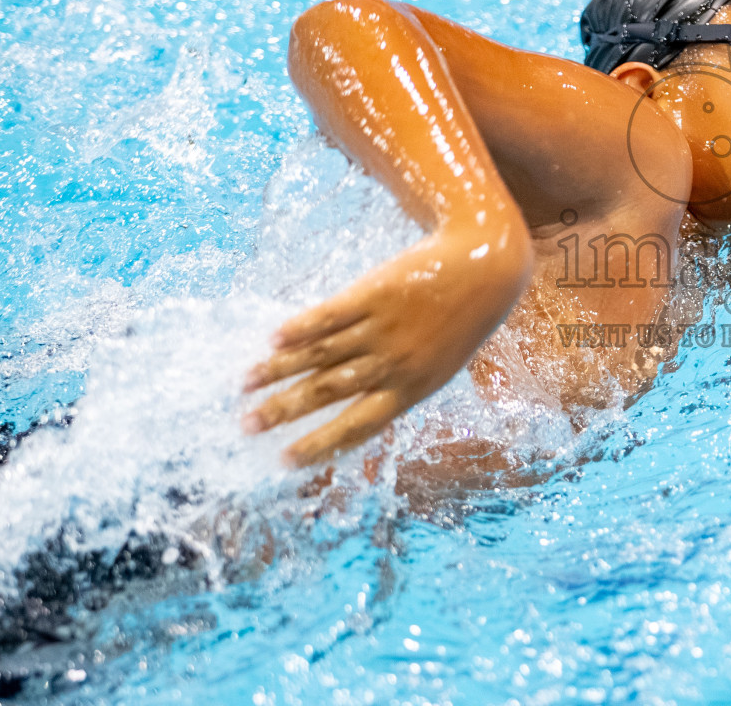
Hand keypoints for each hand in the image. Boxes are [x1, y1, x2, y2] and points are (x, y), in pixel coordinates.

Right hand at [242, 225, 532, 466]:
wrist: (484, 269)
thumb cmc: (459, 321)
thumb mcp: (438, 364)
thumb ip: (400, 385)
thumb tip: (356, 404)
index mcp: (411, 389)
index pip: (357, 427)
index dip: (319, 445)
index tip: (284, 461)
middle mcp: (393, 364)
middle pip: (328, 393)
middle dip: (284, 411)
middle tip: (247, 425)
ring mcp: (382, 329)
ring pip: (321, 355)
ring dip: (278, 371)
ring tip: (245, 384)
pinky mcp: (375, 294)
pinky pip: (330, 316)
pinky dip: (300, 328)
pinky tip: (273, 340)